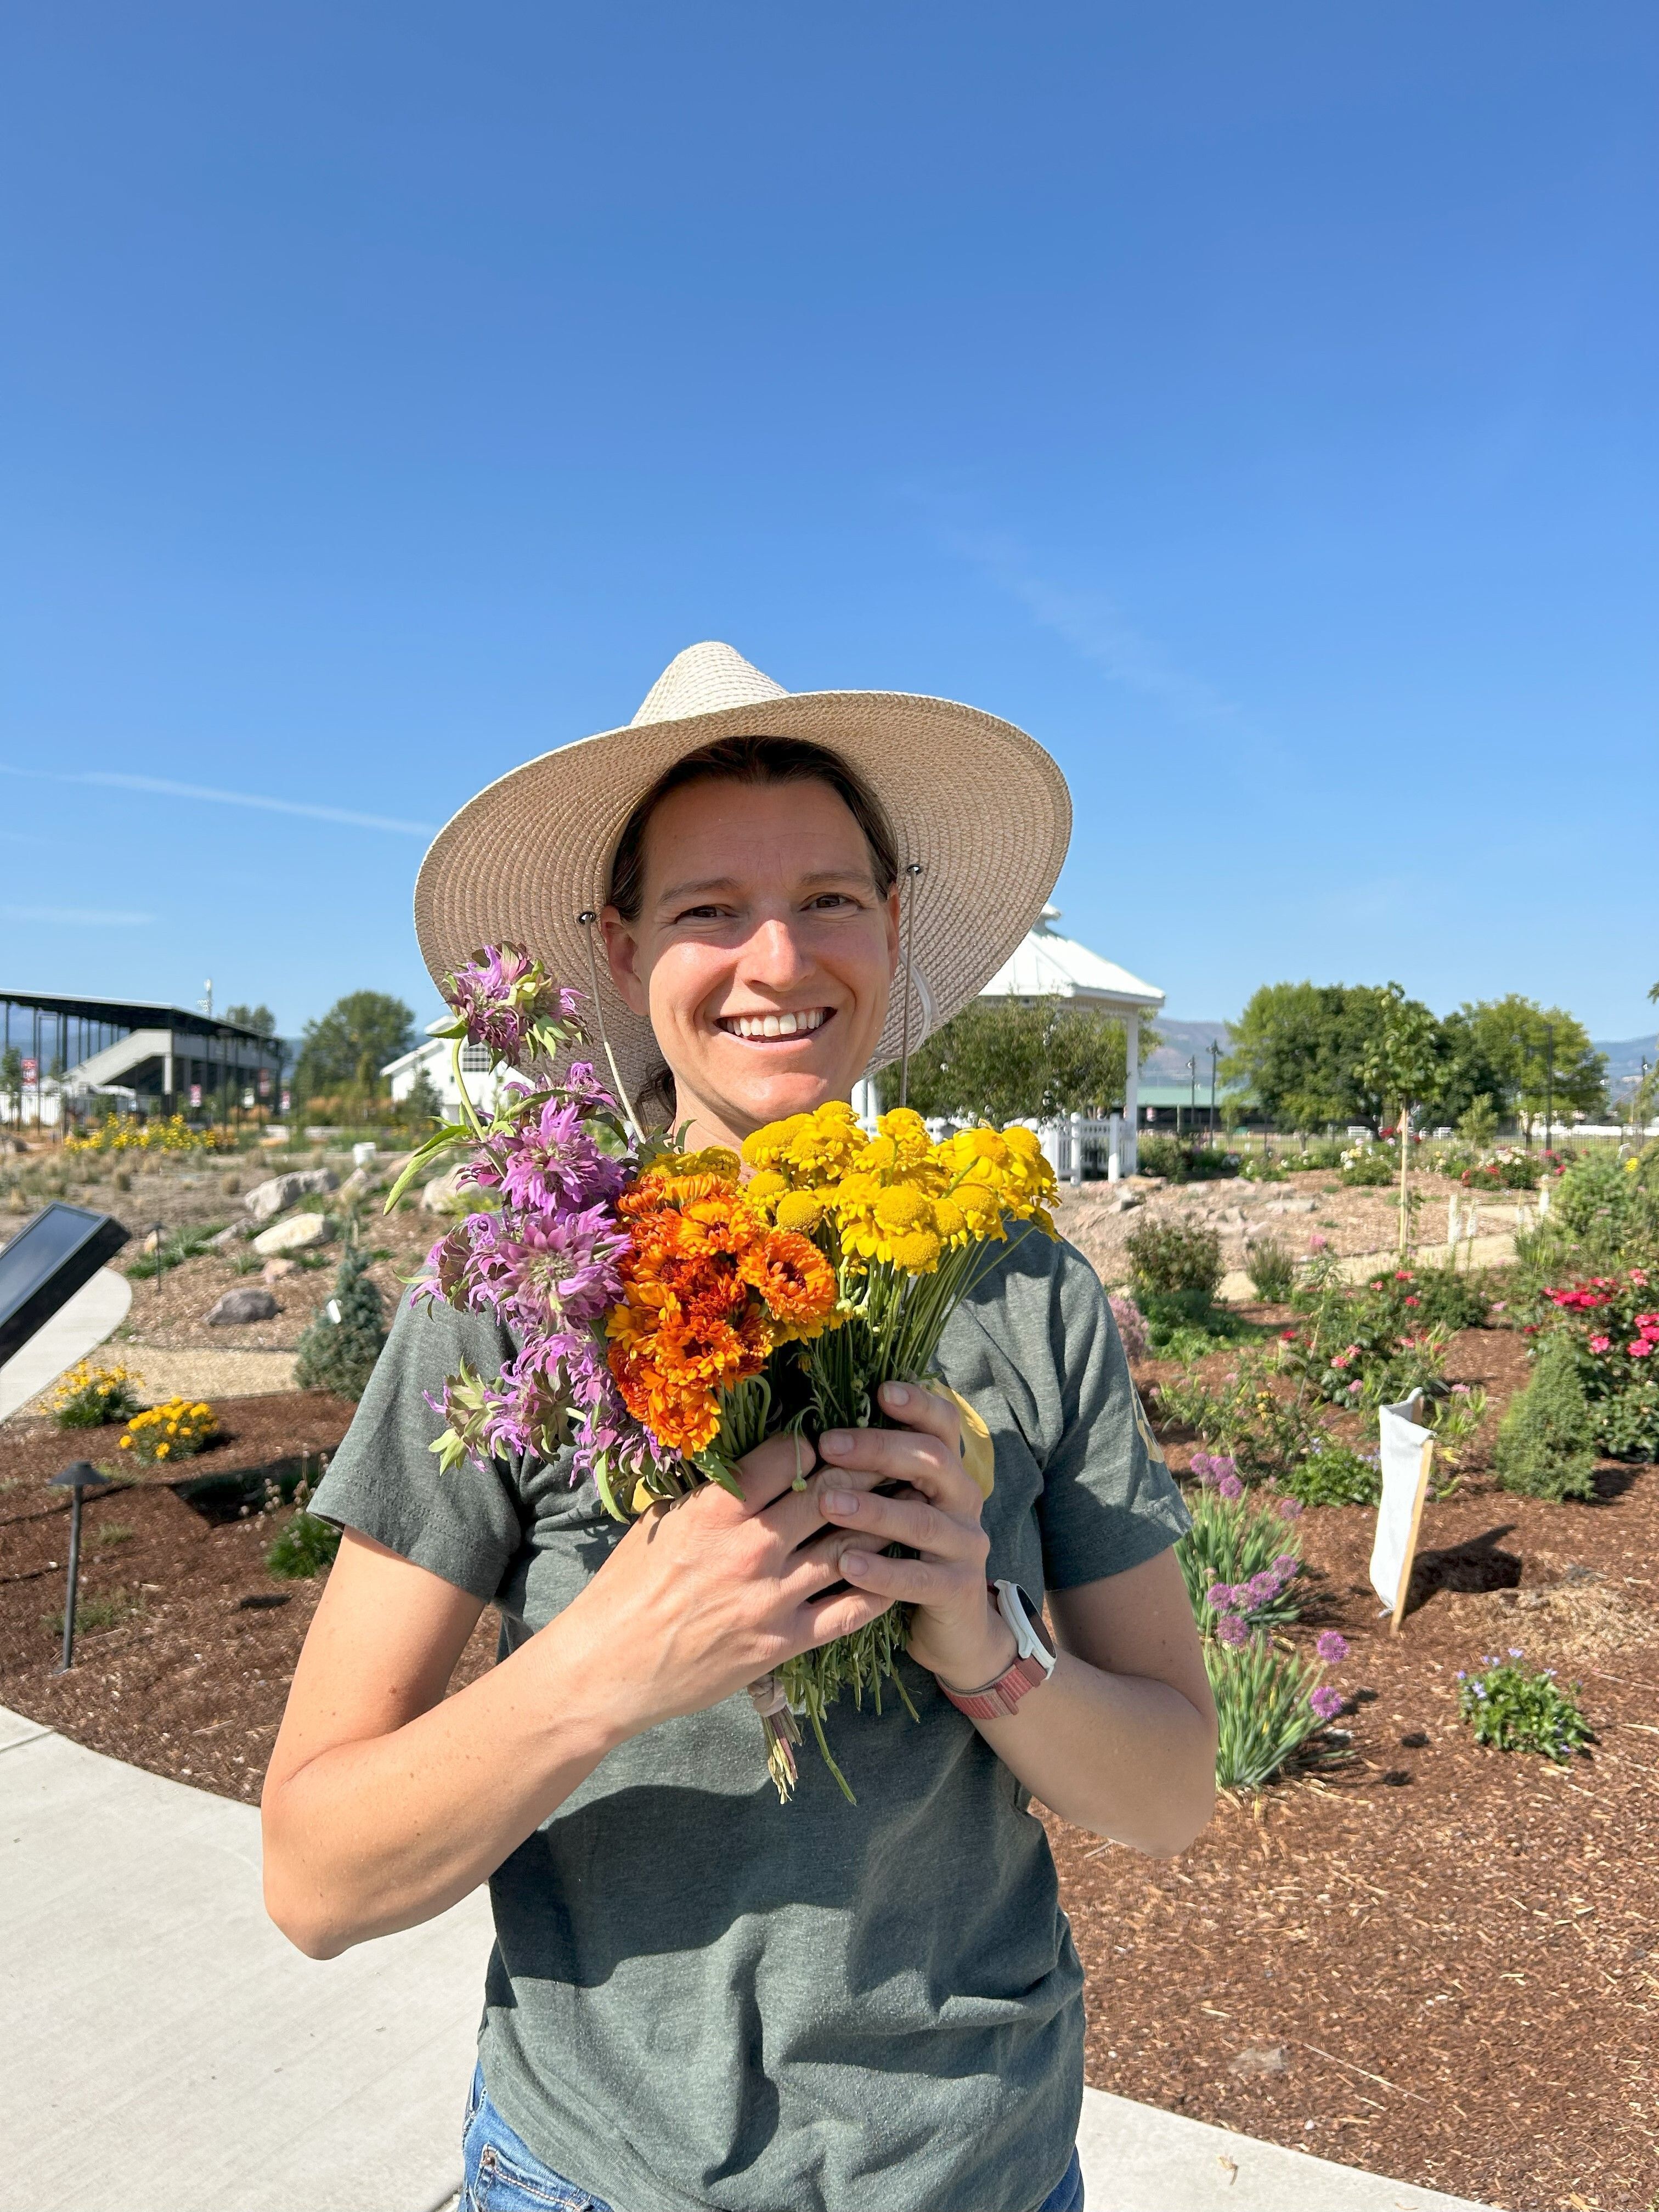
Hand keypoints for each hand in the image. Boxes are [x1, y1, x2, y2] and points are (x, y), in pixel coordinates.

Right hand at [562, 1430, 895, 1740]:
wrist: (609, 1667)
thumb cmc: (627, 1586)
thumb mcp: (663, 1519)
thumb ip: (713, 1490)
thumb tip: (754, 1457)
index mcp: (719, 1507)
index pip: (792, 1454)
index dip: (818, 1441)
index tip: (835, 1438)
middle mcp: (753, 1547)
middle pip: (833, 1492)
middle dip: (870, 1468)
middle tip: (897, 1455)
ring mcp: (772, 1597)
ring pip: (850, 1545)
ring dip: (885, 1522)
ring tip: (912, 1504)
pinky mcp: (783, 1642)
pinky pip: (849, 1611)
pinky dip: (878, 1587)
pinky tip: (894, 1571)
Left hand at [815, 1381, 1013, 1692]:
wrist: (953, 1628)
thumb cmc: (906, 1553)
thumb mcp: (897, 1504)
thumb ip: (875, 1470)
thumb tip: (817, 1429)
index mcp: (947, 1474)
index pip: (943, 1426)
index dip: (918, 1404)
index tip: (881, 1390)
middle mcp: (963, 1501)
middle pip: (934, 1461)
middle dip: (881, 1448)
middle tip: (830, 1444)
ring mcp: (965, 1546)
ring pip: (923, 1520)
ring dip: (874, 1509)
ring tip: (827, 1502)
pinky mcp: (959, 1590)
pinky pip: (920, 1578)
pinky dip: (883, 1571)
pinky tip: (847, 1565)